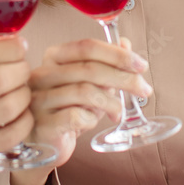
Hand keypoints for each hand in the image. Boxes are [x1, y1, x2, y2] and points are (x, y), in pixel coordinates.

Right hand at [26, 37, 151, 163]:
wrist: (44, 141)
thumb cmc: (67, 108)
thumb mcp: (89, 82)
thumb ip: (106, 62)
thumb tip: (125, 44)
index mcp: (54, 56)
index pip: (87, 47)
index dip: (117, 54)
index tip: (140, 65)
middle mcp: (43, 74)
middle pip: (90, 68)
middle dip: (124, 78)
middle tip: (143, 89)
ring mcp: (40, 98)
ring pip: (85, 91)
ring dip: (111, 102)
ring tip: (119, 112)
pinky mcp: (43, 123)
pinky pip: (76, 116)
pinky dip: (92, 119)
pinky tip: (92, 122)